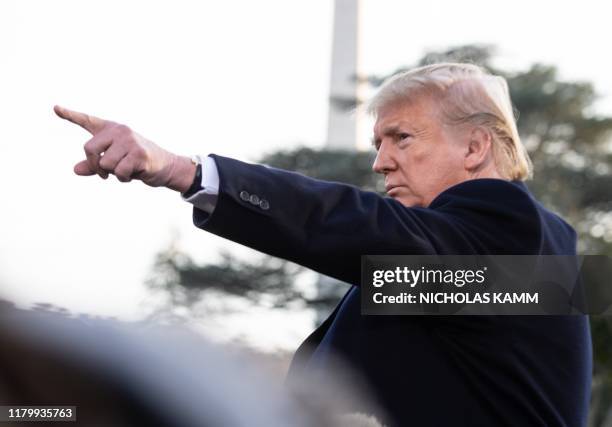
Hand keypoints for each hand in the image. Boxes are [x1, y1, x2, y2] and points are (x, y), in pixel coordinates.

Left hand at [54, 105, 193, 189]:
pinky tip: (134, 174)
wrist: (167, 167)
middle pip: (89, 148)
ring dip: (113, 174)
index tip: (55, 108)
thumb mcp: (115, 162)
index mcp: (112, 130)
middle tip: (104, 174)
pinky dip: (124, 178)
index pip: (88, 120)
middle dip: (95, 165)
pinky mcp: (139, 154)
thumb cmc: (138, 163)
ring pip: (105, 163)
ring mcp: (130, 141)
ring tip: (126, 171)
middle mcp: (120, 131)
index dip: (70, 114)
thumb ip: (94, 165)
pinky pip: (119, 172)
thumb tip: (75, 170)